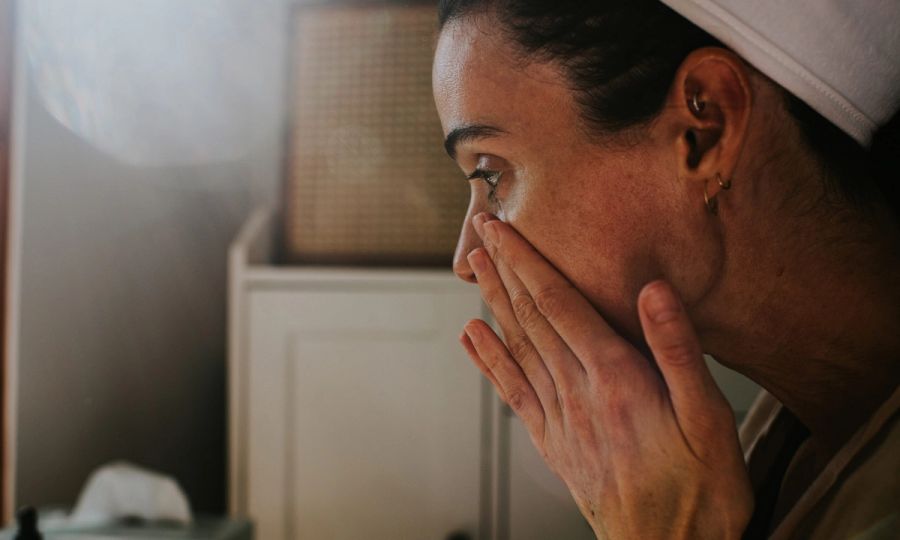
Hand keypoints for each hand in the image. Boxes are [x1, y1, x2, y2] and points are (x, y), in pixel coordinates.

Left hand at [459, 213, 752, 539]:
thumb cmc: (702, 490)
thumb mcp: (710, 420)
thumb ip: (678, 351)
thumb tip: (652, 290)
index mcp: (615, 379)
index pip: (559, 304)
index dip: (527, 260)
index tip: (503, 227)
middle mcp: (578, 394)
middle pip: (531, 318)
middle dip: (503, 269)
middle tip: (480, 230)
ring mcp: (560, 420)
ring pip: (517, 347)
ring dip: (492, 303)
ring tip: (473, 269)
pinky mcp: (554, 444)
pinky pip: (513, 393)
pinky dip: (489, 361)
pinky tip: (473, 339)